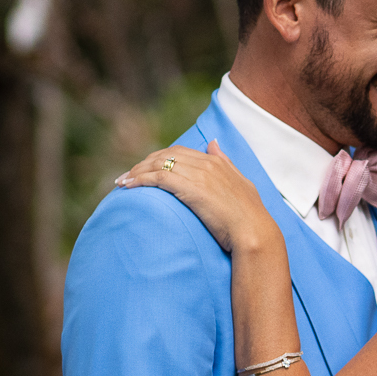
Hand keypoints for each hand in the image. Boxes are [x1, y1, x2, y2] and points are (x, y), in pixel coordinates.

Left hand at [117, 141, 281, 253]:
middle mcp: (207, 164)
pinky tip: (128, 186)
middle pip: (165, 155)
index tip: (145, 169)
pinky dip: (140, 179)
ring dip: (136, 172)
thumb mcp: (240, 182)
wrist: (254, 232)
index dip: (159, 158)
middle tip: (128, 176)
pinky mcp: (191, 188)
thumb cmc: (249, 216)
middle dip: (143, 164)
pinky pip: (158, 178)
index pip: (179, 152)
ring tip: (122, 182)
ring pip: (159, 164)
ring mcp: (199, 175)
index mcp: (217, 162)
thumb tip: (213, 143)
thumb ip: (226, 162)